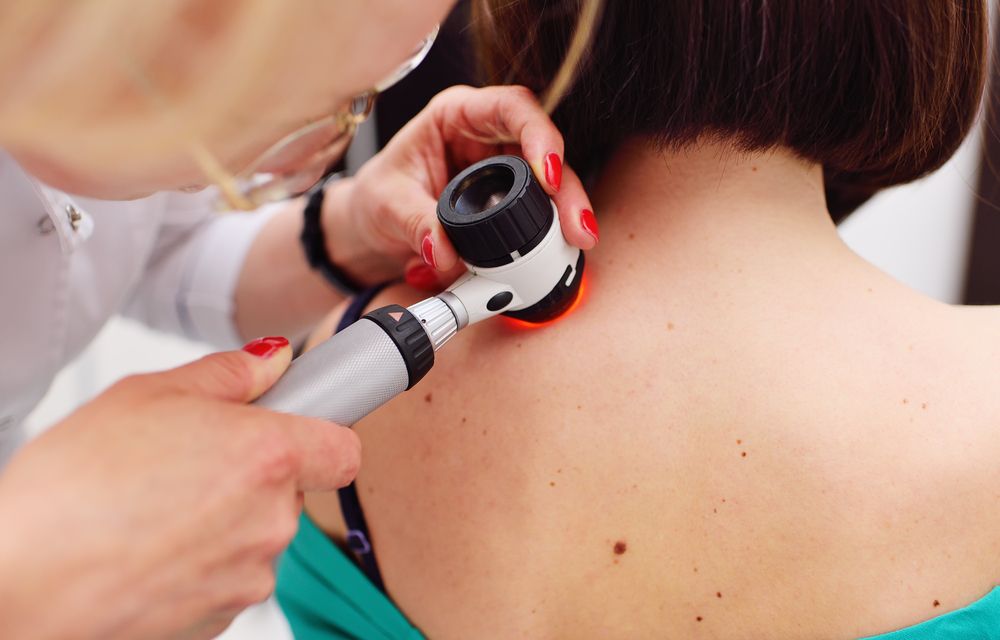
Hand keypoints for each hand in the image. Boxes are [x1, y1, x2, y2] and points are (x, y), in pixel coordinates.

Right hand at [0, 338, 359, 639]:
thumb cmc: (72, 489)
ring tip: (156, 507)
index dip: (322, 433)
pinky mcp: (221, 619)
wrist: (18, 586)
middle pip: (291, 491)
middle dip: (253, 474)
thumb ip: (228, 373)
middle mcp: (272, 522)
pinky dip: (200, 562)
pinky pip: (227, 576)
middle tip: (190, 461)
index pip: (344, 448)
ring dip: (225, 520)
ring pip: (257, 535)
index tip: (296, 428)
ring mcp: (249, 577)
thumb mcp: (146, 395)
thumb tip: (273, 359)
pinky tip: (150, 547)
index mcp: (268, 457)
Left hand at [323, 84, 599, 289]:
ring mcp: (503, 168)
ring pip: (550, 182)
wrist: (373, 227)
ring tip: (577, 242)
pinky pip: (539, 212)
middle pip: (542, 149)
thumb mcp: (386, 206)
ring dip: (565, 213)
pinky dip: (550, 234)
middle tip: (575, 224)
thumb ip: (415, 225)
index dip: (538, 134)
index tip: (548, 174)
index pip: (510, 107)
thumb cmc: (377, 198)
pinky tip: (561, 251)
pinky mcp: (509, 200)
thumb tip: (444, 254)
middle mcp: (487, 135)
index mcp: (456, 115)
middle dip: (565, 187)